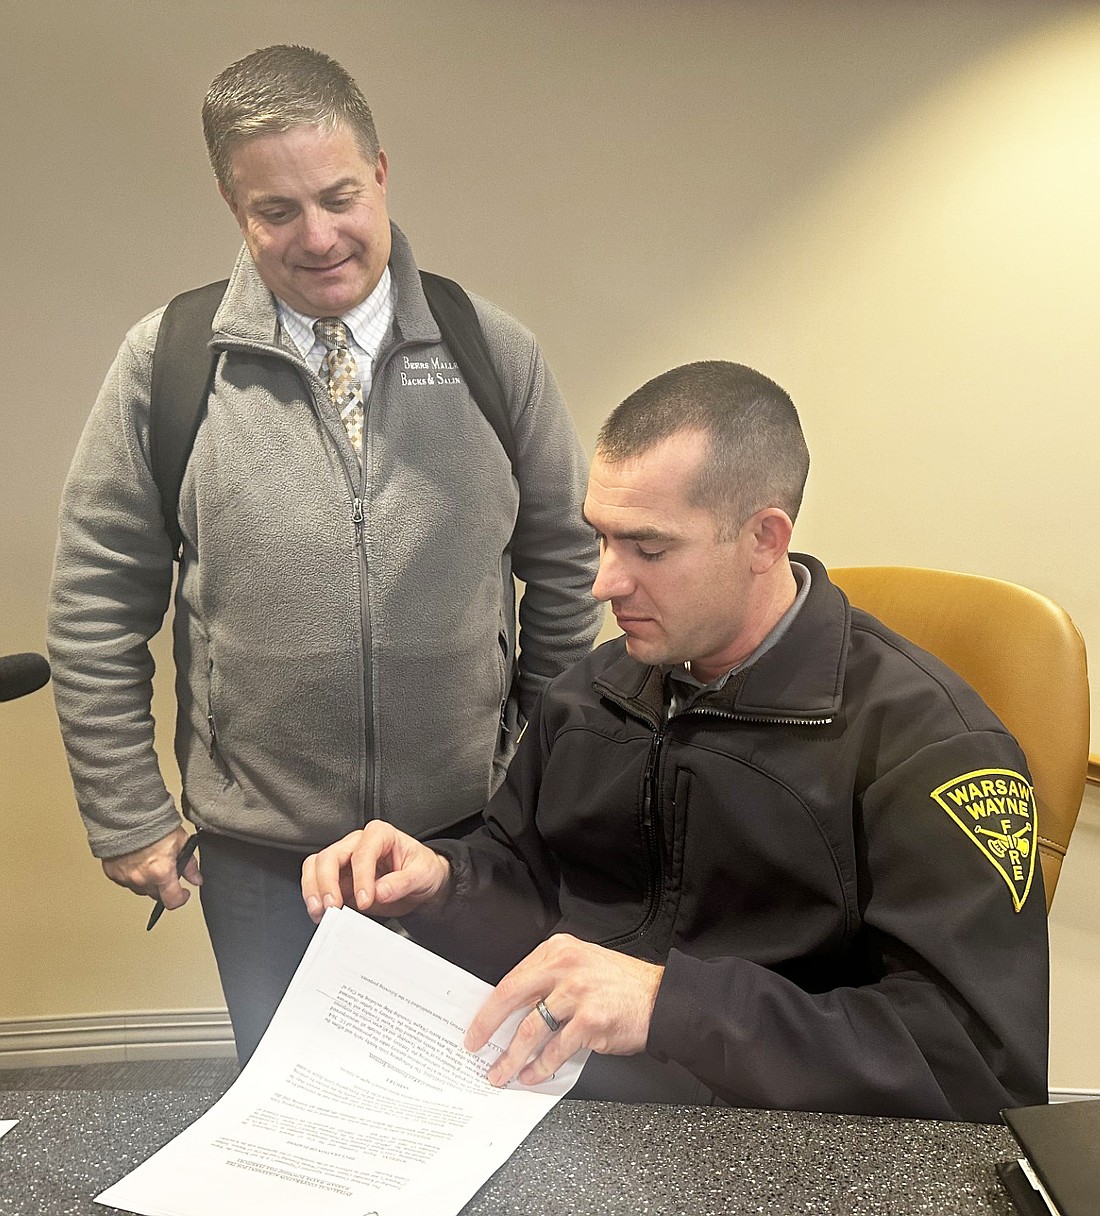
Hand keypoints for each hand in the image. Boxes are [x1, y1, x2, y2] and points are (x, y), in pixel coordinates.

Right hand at [101, 827, 200, 910]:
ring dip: (147, 881)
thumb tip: (196, 878)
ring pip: (140, 888)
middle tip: (166, 869)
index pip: (172, 900)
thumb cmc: (153, 824)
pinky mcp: (112, 873)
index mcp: (160, 872)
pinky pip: (125, 881)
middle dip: (164, 887)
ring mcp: (125, 878)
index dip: (181, 898)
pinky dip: (132, 875)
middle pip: (156, 895)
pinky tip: (136, 860)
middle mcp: (141, 879)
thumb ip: (189, 865)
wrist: (126, 814)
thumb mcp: (180, 841)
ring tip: (150, 861)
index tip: (184, 893)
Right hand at [301, 822, 450, 923]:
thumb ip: (402, 882)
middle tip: (333, 907)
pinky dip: (315, 898)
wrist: (422, 883)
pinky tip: (321, 913)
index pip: (362, 853)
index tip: (365, 900)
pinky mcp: (339, 880)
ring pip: (316, 866)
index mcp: (380, 834)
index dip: (360, 877)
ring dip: (314, 890)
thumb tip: (380, 891)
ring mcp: (345, 861)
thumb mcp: (422, 874)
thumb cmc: (422, 869)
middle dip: (326, 883)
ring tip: (321, 911)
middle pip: (330, 856)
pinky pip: (317, 884)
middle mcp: (358, 843)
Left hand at [464, 933, 662, 1087]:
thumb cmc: (623, 985)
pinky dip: (540, 1066)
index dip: (490, 1006)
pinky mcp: (590, 1020)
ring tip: (501, 1072)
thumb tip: (516, 1011)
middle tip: (475, 1045)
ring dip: (511, 1056)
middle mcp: (565, 966)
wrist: (662, 999)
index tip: (478, 1024)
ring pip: (530, 1028)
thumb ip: (550, 980)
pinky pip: (556, 1049)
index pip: (512, 978)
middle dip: (487, 1026)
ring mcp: (577, 992)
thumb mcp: (582, 965)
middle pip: (511, 996)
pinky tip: (533, 1075)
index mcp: (558, 950)